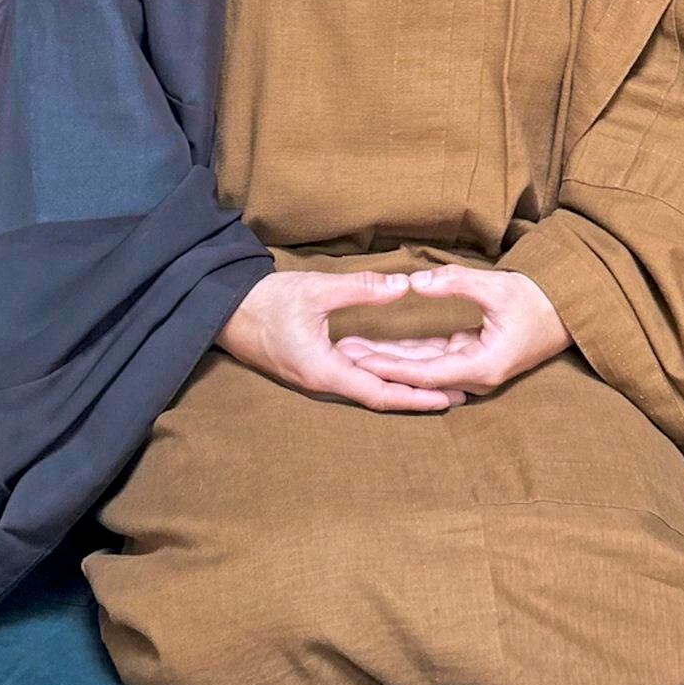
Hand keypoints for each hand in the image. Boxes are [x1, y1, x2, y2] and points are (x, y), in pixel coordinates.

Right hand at [217, 267, 466, 412]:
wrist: (224, 310)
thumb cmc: (266, 302)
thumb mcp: (316, 290)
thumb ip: (361, 289)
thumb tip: (403, 286)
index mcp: (324, 371)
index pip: (379, 393)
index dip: (416, 397)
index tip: (448, 398)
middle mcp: (323, 381)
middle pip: (378, 394)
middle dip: (418, 395)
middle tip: (459, 394)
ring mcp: (317, 375)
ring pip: (367, 385)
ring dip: (401, 385)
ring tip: (439, 382)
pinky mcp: (313, 365)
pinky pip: (354, 374)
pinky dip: (380, 371)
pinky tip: (400, 363)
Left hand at [333, 262, 570, 400]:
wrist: (569, 311)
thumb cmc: (538, 300)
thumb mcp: (497, 287)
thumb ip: (454, 282)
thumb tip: (414, 281)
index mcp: (483, 366)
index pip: (425, 371)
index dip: (389, 365)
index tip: (359, 357)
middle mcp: (477, 376)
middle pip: (419, 374)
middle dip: (381, 364)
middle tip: (344, 352)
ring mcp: (475, 370)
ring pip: (425, 367)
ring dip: (392, 358)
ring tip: (356, 347)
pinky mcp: (474, 359)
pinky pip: (436, 358)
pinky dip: (411, 352)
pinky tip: (384, 344)